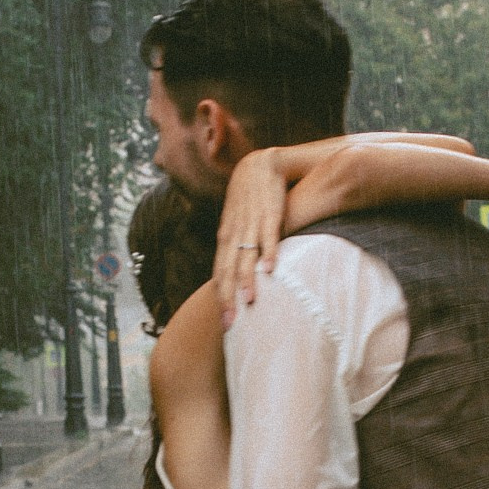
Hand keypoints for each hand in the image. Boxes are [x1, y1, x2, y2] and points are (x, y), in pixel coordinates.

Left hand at [215, 146, 287, 320]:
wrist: (260, 165)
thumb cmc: (250, 200)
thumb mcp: (238, 225)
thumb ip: (238, 249)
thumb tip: (238, 276)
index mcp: (226, 239)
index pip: (219, 273)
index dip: (220, 298)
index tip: (224, 323)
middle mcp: (234, 234)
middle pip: (228, 270)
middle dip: (228, 298)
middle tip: (231, 323)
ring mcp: (251, 224)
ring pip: (246, 257)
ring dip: (247, 279)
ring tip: (250, 301)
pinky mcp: (269, 214)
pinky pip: (269, 236)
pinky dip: (268, 252)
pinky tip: (270, 269)